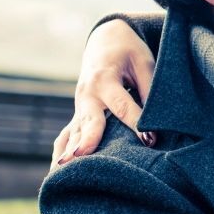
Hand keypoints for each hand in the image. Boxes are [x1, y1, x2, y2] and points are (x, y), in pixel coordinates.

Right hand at [52, 19, 156, 167]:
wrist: (105, 40)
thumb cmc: (129, 52)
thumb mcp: (143, 62)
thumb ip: (148, 89)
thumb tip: (156, 121)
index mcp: (105, 78)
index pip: (123, 106)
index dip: (137, 123)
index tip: (150, 140)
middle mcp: (87, 94)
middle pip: (89, 121)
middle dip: (87, 139)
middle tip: (81, 156)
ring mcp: (79, 106)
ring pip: (74, 132)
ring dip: (68, 152)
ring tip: (62, 173)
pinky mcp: (77, 114)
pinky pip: (66, 135)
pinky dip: (61, 151)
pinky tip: (56, 173)